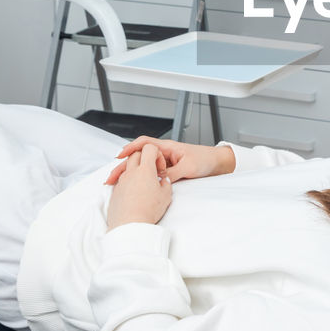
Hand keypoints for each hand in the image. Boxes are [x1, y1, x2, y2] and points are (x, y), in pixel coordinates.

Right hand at [105, 137, 234, 186]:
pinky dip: (140, 178)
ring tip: (116, 183)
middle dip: (124, 166)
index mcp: (167, 147)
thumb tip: (157, 180)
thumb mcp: (188, 168)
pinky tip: (133, 186)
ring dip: (130, 173)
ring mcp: (165, 163)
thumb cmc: (204, 160)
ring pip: (143, 167)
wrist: (217, 163)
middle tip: (111, 177)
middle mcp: (164, 154)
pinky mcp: (168, 171)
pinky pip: (150, 174)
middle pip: (139, 157)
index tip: (119, 157)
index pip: (144, 144)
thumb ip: (172, 173)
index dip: (130, 149)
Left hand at [106, 144, 172, 230]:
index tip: (160, 167)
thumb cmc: (148, 211)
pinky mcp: (115, 191)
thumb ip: (166, 183)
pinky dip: (129, 181)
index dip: (157, 154)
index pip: (149, 148)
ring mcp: (121, 181)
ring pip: (127, 166)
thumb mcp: (166, 196)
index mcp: (145, 170)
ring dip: (136, 170)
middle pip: (135, 154)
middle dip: (145, 158)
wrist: (130, 225)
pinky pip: (121, 180)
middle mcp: (131, 172)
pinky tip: (135, 193)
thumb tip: (163, 181)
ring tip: (143, 183)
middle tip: (152, 171)